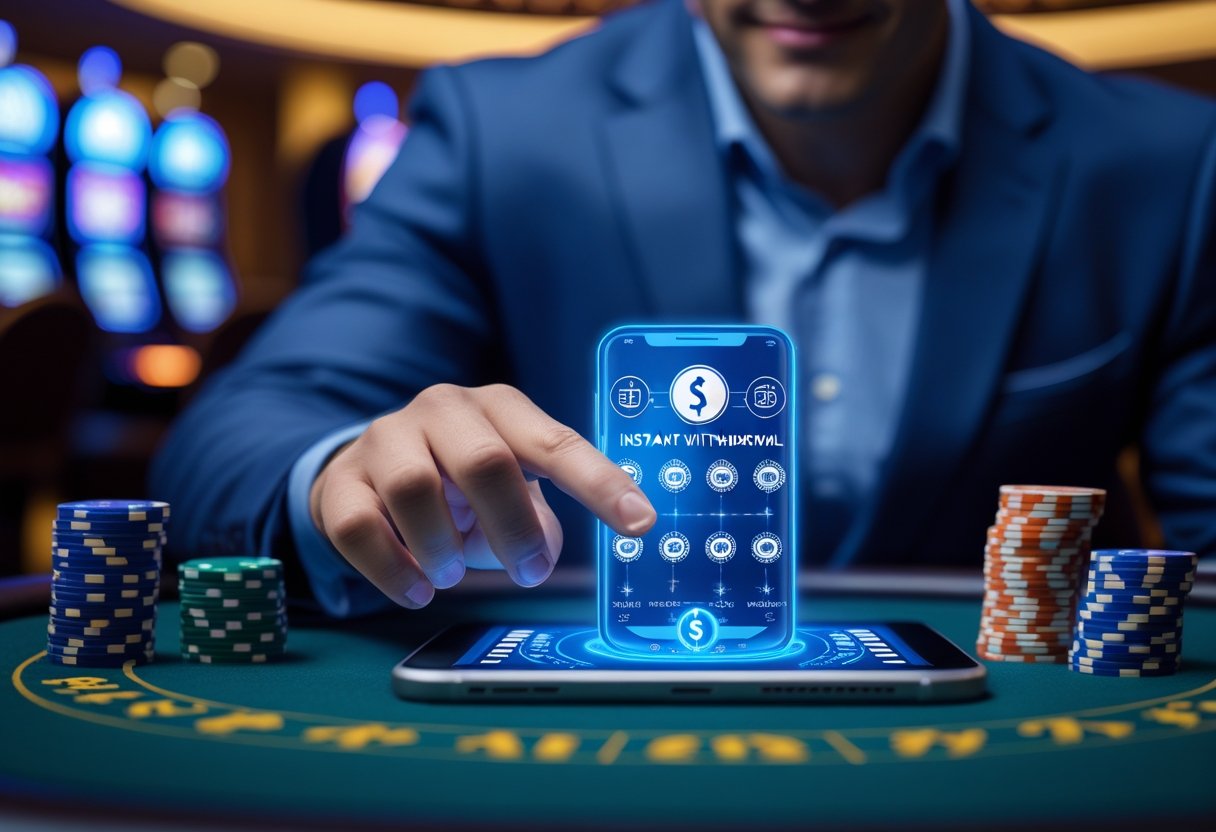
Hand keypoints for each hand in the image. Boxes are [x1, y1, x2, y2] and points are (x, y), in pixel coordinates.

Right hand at [309, 383, 655, 607]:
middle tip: (528, 573)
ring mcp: (384, 440)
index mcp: (499, 407)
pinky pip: (359, 527)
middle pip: (485, 461)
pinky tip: (417, 588)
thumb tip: (543, 553)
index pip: (555, 442)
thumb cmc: (457, 486)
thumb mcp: (508, 490)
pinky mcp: (339, 483)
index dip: (600, 483)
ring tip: (454, 573)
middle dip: (514, 528)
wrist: (362, 474)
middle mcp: (442, 411)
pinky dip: (393, 570)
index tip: (640, 523)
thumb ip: (537, 519)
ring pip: (415, 489)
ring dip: (445, 549)